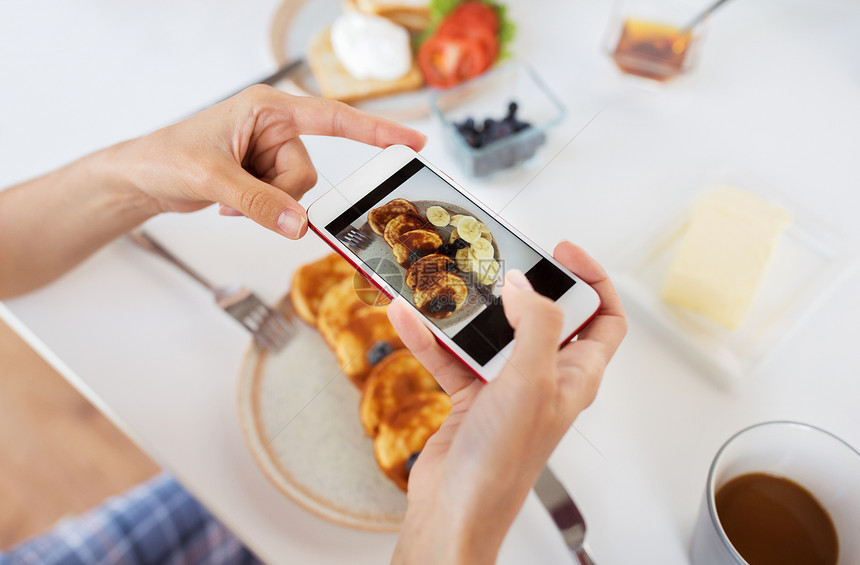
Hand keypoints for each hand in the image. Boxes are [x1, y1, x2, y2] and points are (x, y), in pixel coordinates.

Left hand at [117, 85, 425, 237]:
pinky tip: (230, 202)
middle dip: (280, 194)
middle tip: (241, 197)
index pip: (333, 118)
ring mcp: (269, 152)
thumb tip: (299, 225)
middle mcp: (273, 127)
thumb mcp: (211, 178)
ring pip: (298, 192)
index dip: (375, 130)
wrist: (141, 177)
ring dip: (267, 203)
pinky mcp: (264, 175)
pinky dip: (261, 209)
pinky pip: (283, 201)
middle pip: (308, 173)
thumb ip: (258, 201)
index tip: (412, 141)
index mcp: (267, 109)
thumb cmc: (167, 158)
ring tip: (230, 197)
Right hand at [388, 241, 626, 564]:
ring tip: (442, 284)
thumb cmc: (503, 461)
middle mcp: (545, 378)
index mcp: (576, 375)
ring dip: (465, 311)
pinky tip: (408, 317)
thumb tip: (524, 285)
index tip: (562, 253)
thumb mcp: (532, 381)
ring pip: (491, 334)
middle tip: (495, 260)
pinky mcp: (470, 396)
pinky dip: (430, 337)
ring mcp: (506, 387)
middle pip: (542, 317)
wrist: (455, 508)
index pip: (604, 318)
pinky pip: (451, 356)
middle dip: (518, 287)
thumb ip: (537, 325)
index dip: (593, 280)